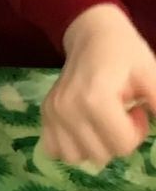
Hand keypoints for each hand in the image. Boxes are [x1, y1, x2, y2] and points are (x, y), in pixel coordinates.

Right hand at [42, 5, 155, 164]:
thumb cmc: (125, 53)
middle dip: (118, 139)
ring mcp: (53, 113)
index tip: (136, 109)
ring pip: (77, 157)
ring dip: (95, 146)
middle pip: (101, 155)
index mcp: (96, 100)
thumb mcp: (151, 75)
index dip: (137, 132)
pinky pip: (55, 150)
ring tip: (102, 121)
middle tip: (121, 113)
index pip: (122, 145)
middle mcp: (69, 110)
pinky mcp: (45, 114)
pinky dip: (71, 146)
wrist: (92, 33)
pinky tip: (83, 130)